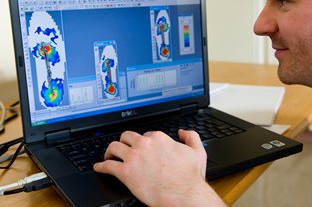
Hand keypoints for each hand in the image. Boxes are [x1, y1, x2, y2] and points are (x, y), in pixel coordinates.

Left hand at [94, 129, 223, 205]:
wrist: (183, 194)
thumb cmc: (189, 176)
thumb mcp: (197, 151)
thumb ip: (191, 137)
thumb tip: (182, 132)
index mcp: (159, 138)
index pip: (145, 135)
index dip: (143, 142)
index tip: (141, 148)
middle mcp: (144, 144)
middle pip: (126, 136)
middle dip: (123, 142)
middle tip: (122, 148)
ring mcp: (134, 157)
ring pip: (113, 147)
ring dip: (109, 151)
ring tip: (108, 156)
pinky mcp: (125, 172)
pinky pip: (107, 166)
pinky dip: (101, 166)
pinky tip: (99, 167)